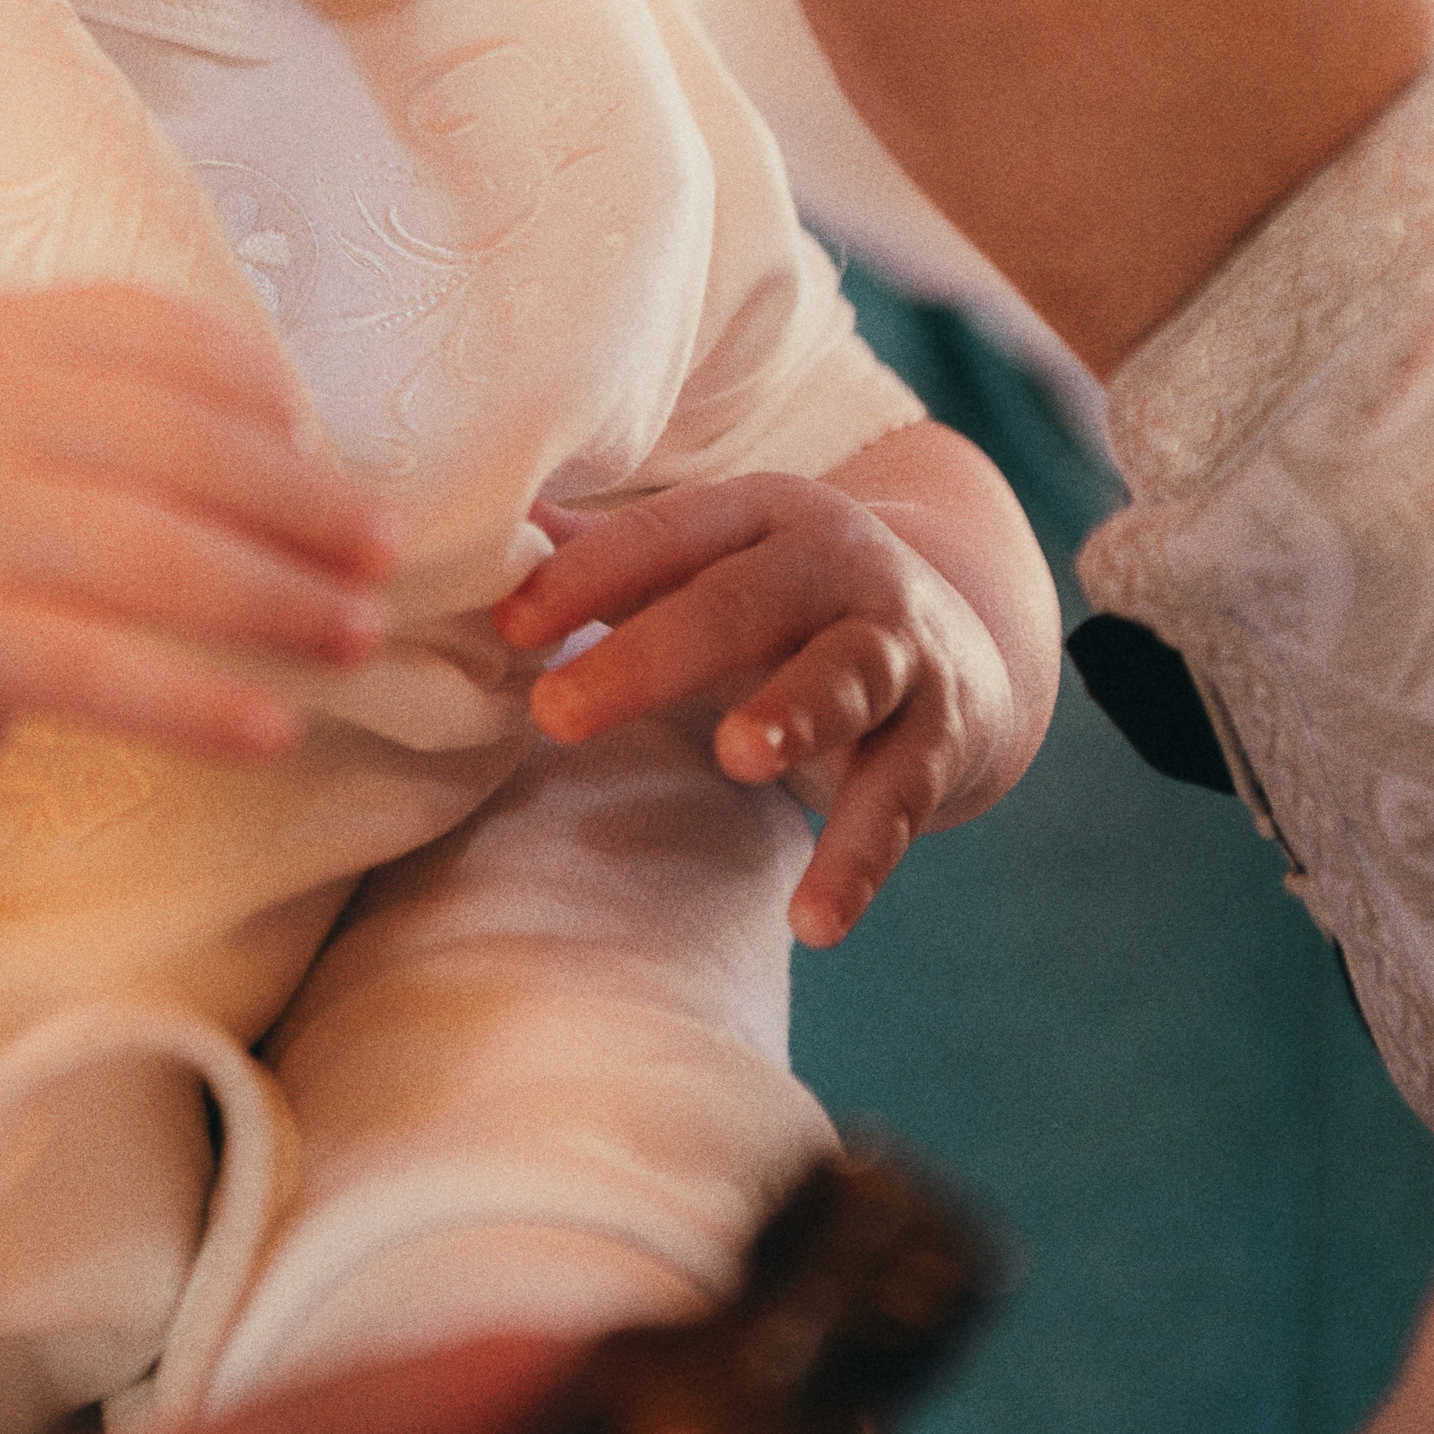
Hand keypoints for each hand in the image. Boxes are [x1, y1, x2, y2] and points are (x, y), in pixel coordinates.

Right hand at [0, 288, 401, 774]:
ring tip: (358, 635)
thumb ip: (122, 408)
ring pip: (164, 560)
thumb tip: (313, 457)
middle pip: (184, 450)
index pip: (163, 339)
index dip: (260, 393)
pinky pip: (107, 673)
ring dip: (283, 603)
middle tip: (385, 554)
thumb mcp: (5, 419)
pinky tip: (276, 729)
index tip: (318, 448)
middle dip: (304, 506)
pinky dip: (204, 703)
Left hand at [494, 469, 1021, 944]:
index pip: (664, 533)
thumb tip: (473, 543)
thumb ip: (604, 556)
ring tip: (736, 755)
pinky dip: (856, 862)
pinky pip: (895, 801)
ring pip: (843, 677)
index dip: (584, 574)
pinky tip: (812, 922)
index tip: (506, 628)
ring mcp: (898, 649)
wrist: (961, 633)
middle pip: (740, 604)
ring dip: (793, 713)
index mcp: (761, 512)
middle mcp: (836, 566)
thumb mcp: (712, 560)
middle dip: (648, 657)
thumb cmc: (785, 603)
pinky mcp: (939, 736)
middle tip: (557, 715)